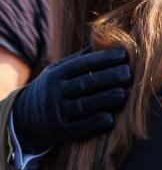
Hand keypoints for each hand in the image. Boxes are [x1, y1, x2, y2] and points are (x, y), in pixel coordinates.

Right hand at [12, 48, 130, 153]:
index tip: (124, 55)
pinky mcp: (59, 131)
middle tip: (129, 73)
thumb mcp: (58, 70)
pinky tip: (110, 119)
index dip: (104, 58)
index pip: (82, 64)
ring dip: (105, 99)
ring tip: (124, 94)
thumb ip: (81, 58)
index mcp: (57, 74)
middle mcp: (55, 92)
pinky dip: (94, 123)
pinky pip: (78, 128)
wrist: (25, 118)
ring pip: (83, 105)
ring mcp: (56, 112)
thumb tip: (107, 39)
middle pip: (85, 83)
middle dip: (108, 77)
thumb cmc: (53, 88)